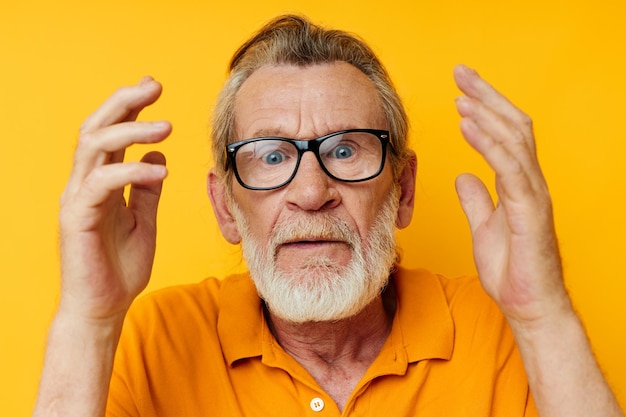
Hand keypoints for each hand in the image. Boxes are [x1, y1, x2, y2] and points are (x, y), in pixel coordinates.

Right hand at [58, 77, 170, 320]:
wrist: (104, 308)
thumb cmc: (121, 267)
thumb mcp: (144, 221)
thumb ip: (147, 190)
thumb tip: (158, 156)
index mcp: (101, 182)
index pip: (111, 134)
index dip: (130, 108)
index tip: (154, 88)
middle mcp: (85, 184)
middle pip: (96, 128)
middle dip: (124, 102)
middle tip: (154, 85)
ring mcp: (78, 199)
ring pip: (93, 147)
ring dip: (130, 131)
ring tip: (165, 127)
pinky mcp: (78, 219)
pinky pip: (102, 184)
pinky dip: (132, 172)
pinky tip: (159, 171)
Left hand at [453, 65, 569, 324]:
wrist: (529, 306)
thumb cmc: (511, 270)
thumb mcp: (484, 227)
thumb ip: (476, 200)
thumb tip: (463, 175)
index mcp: (519, 184)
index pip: (506, 134)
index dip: (486, 107)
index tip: (460, 88)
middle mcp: (530, 183)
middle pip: (513, 126)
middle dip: (487, 96)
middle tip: (461, 73)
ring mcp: (533, 195)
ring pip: (515, 141)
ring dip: (486, 114)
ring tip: (460, 96)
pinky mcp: (530, 212)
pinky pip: (510, 169)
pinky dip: (488, 144)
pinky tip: (468, 126)